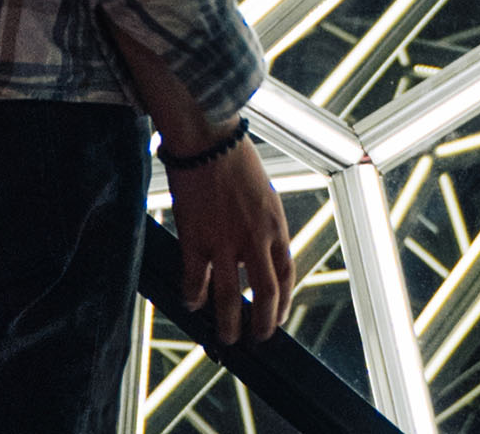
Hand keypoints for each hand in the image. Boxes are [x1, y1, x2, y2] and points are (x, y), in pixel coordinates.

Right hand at [165, 133, 296, 342]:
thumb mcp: (265, 195)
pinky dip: (194, 296)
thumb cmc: (236, 161)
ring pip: (231, 297)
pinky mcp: (196, 238)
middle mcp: (256, 238)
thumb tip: (260, 254)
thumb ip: (265, 227)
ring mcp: (225, 241)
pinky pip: (196, 280)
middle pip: (266, 294)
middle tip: (256, 339)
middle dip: (263, 324)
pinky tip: (193, 304)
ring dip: (229, 323)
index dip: (283, 302)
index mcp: (277, 225)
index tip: (278, 318)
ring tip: (226, 337)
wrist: (208, 139)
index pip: (287, 274)